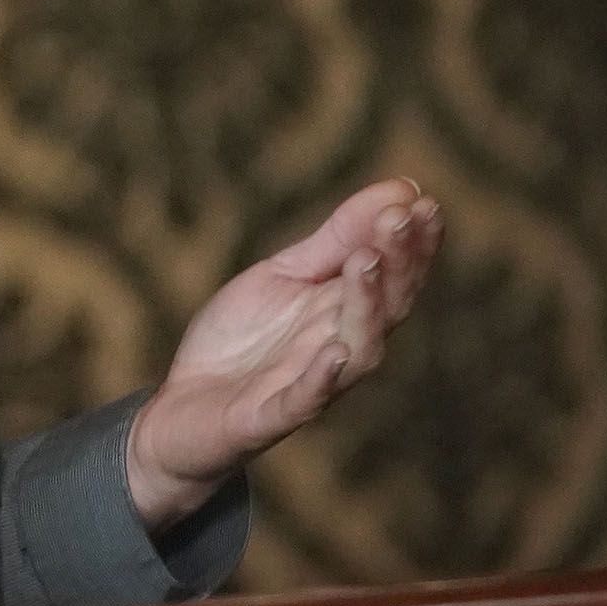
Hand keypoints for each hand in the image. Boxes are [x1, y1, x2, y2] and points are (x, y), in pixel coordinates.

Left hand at [125, 180, 443, 528]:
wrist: (182, 411)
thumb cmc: (242, 342)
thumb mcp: (283, 276)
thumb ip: (336, 240)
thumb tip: (398, 188)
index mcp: (345, 313)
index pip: (394, 277)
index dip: (413, 244)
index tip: (424, 202)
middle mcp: (340, 349)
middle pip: (386, 308)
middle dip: (398, 264)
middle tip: (401, 218)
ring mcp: (310, 386)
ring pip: (358, 352)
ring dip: (366, 308)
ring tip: (366, 262)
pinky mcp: (271, 417)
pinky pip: (305, 401)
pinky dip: (321, 379)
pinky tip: (335, 351)